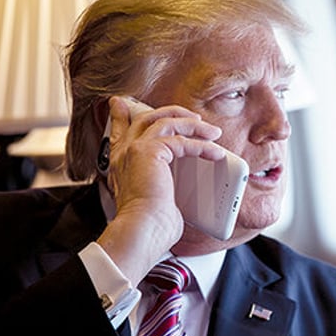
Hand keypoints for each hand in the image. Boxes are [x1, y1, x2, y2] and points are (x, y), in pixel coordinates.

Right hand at [96, 96, 225, 283]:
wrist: (141, 231)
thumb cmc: (148, 225)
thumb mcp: (155, 199)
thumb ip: (161, 185)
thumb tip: (182, 191)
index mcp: (121, 163)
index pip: (120, 130)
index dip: (122, 114)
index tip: (124, 104)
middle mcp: (124, 153)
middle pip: (146, 117)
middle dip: (172, 112)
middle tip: (193, 117)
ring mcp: (135, 150)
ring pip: (165, 122)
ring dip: (193, 126)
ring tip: (212, 132)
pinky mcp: (150, 152)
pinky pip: (180, 140)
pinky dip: (201, 145)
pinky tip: (215, 153)